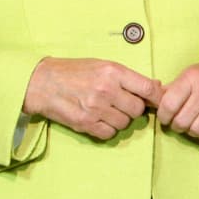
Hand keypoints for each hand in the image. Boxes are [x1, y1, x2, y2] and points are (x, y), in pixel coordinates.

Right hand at [23, 57, 162, 140]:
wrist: (41, 82)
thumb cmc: (74, 71)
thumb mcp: (102, 65)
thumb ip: (128, 76)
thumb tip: (156, 86)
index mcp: (113, 72)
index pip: (148, 88)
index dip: (157, 97)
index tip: (157, 101)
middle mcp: (106, 90)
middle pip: (138, 109)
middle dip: (134, 108)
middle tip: (123, 104)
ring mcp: (95, 108)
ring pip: (124, 123)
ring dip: (120, 119)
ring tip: (107, 110)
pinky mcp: (85, 123)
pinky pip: (109, 133)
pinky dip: (107, 129)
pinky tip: (98, 119)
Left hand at [157, 55, 198, 142]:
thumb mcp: (190, 74)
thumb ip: (171, 89)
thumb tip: (150, 101)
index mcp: (192, 77)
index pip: (168, 105)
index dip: (163, 116)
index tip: (165, 117)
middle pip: (181, 121)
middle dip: (177, 125)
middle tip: (180, 121)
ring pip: (196, 130)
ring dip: (191, 131)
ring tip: (193, 124)